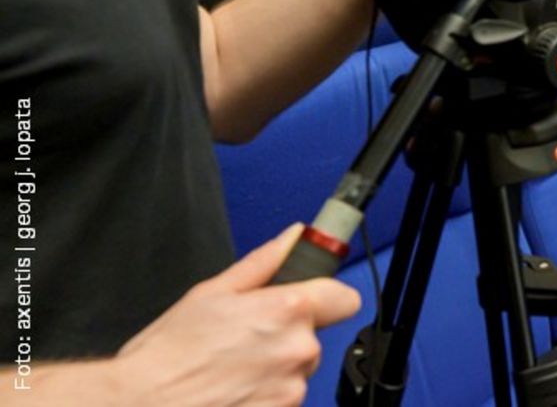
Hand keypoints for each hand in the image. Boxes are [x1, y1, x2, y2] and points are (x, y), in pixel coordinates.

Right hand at [113, 224, 360, 406]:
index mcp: (287, 309)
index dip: (327, 298)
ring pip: (298, 372)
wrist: (139, 404)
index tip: (311, 303)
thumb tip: (292, 237)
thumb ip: (262, 263)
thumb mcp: (211, 293)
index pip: (344, 298)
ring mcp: (291, 389)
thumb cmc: (167, 354)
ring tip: (232, 372)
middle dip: (287, 338)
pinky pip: (284, 401)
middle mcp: (298, 349)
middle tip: (245, 342)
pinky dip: (265, 398)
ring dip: (275, 371)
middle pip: (314, 337)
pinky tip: (232, 393)